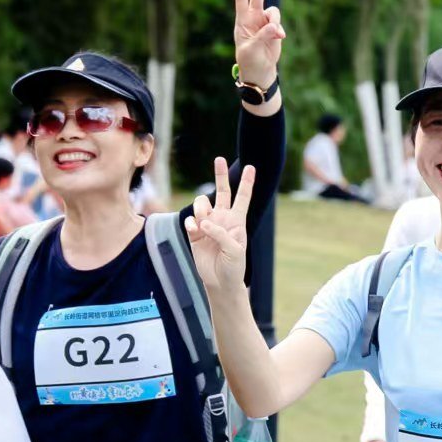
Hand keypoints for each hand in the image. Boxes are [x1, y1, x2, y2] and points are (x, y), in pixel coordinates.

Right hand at [185, 158, 253, 291]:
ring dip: (201, 209)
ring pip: (201, 203)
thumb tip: (204, 222)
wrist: (219, 282)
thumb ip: (221, 234)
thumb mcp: (234, 250)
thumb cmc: (234, 266)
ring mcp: (208, 225)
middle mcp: (223, 219)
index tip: (251, 167)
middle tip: (219, 159)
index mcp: (237, 221)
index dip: (246, 182)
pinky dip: (191, 224)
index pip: (243, 197)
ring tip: (203, 225)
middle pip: (222, 191)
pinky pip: (190, 220)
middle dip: (220, 175)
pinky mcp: (194, 233)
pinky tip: (195, 232)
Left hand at [233, 0, 285, 90]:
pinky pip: (279, 23)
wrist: (260, 70)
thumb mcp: (252, 48)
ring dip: (275, 21)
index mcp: (242, 21)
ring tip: (277, 34)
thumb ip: (263, 35)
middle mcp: (253, 19)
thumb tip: (276, 26)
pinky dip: (280, 30)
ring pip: (273, 12)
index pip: (241, 1)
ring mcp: (264, 23)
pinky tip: (280, 38)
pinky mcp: (274, 29)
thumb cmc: (250, 60)